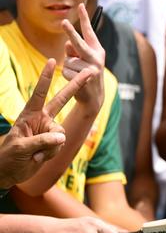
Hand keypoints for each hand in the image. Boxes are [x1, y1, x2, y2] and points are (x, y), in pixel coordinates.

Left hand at [0, 59, 92, 187]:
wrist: (10, 172)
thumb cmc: (9, 156)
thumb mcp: (21, 147)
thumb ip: (42, 140)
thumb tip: (62, 137)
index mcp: (29, 114)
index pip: (39, 93)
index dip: (46, 77)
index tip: (52, 61)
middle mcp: (41, 119)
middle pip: (62, 100)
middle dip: (75, 86)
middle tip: (90, 72)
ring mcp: (48, 130)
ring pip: (61, 134)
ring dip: (50, 147)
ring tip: (36, 155)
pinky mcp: (53, 142)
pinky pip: (60, 145)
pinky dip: (51, 153)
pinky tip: (39, 158)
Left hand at [61, 3, 104, 110]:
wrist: (93, 97)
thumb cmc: (86, 74)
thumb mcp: (83, 60)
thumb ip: (74, 50)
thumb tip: (67, 44)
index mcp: (97, 50)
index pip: (89, 32)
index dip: (85, 18)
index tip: (81, 5)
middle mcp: (96, 57)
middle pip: (79, 43)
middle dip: (70, 32)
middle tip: (63, 21)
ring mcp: (92, 68)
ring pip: (68, 60)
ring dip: (68, 67)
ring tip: (76, 74)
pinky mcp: (85, 78)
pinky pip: (66, 71)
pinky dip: (66, 75)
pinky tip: (75, 81)